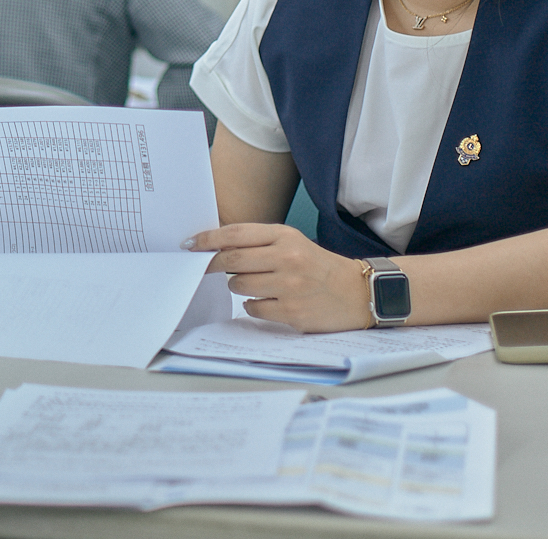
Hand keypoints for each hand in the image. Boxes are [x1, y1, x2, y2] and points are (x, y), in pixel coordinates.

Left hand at [183, 223, 370, 330]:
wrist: (356, 292)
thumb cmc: (317, 266)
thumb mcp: (292, 243)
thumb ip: (258, 243)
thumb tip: (215, 247)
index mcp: (285, 236)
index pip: (235, 234)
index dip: (208, 239)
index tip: (190, 244)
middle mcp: (287, 258)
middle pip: (231, 260)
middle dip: (212, 264)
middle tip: (204, 267)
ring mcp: (289, 287)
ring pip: (239, 285)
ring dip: (238, 286)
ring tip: (256, 283)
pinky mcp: (291, 312)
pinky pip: (252, 308)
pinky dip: (253, 305)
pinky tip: (268, 301)